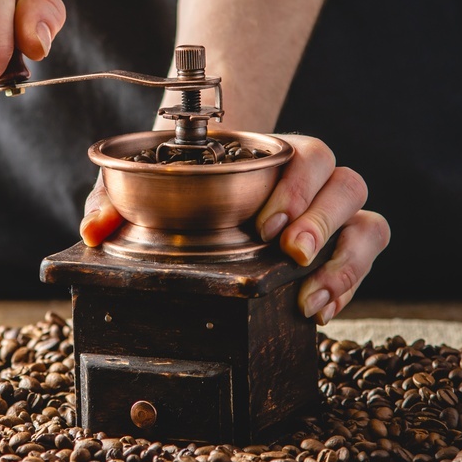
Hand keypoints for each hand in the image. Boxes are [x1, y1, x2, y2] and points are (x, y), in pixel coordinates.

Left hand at [80, 134, 389, 323]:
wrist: (208, 215)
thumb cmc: (184, 197)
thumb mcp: (145, 193)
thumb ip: (115, 201)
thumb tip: (94, 229)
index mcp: (272, 157)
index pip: (304, 153)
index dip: (294, 185)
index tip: (266, 223)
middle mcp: (312, 183)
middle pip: (345, 181)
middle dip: (320, 218)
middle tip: (289, 251)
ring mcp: (331, 218)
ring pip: (368, 220)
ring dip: (343, 256)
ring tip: (308, 288)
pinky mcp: (341, 252)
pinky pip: (365, 256)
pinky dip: (350, 282)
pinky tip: (319, 308)